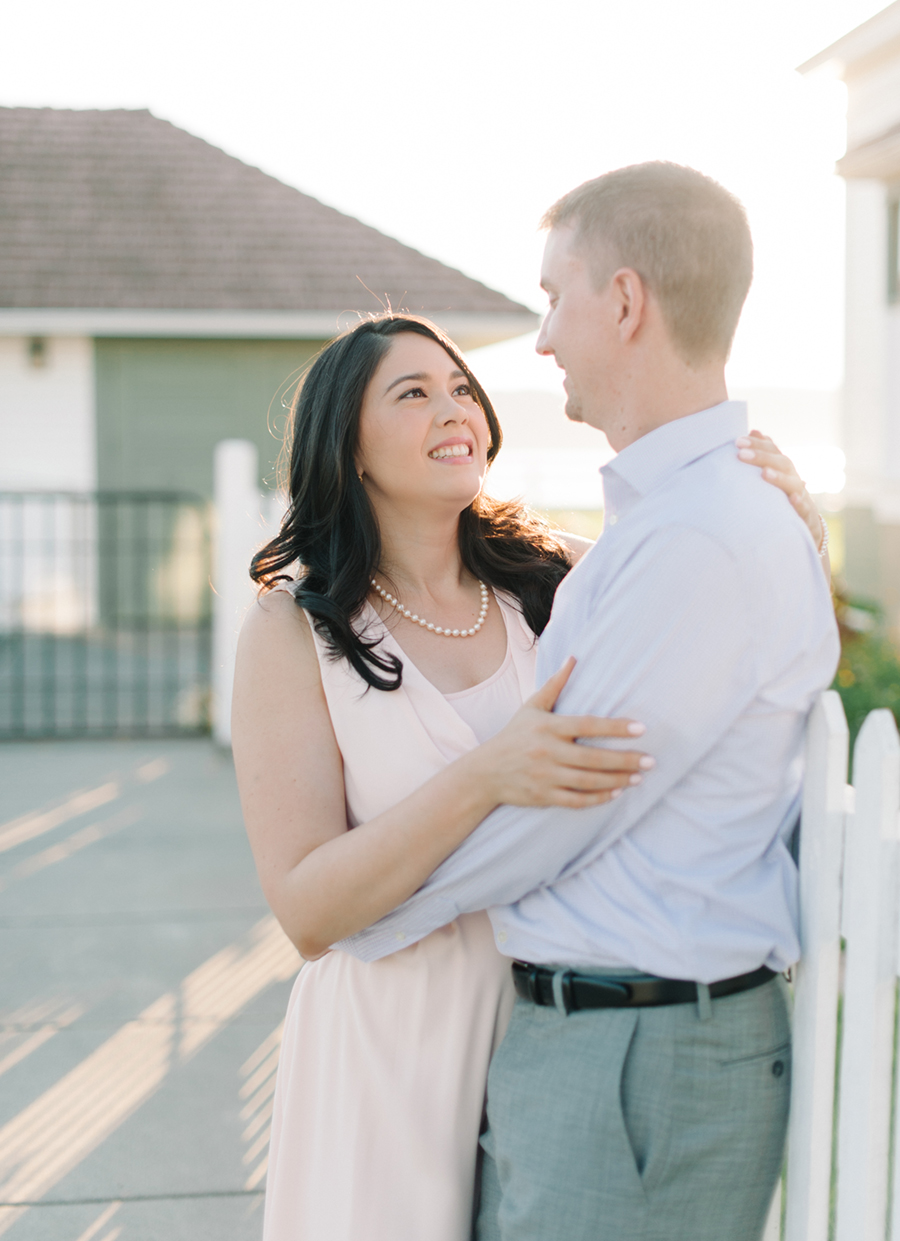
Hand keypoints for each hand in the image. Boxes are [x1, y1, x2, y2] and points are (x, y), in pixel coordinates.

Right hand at [469, 657, 652, 809]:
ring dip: (617, 780)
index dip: (616, 727)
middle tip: (650, 761)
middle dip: (625, 760)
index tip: (641, 729)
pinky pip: (577, 800)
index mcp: (548, 727)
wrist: (484, 773)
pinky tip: (616, 792)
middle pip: (594, 757)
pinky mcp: (544, 797)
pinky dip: (598, 798)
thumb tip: (573, 657)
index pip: (588, 726)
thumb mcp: (531, 707)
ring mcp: (546, 776)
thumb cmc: (513, 736)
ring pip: (589, 781)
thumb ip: (555, 684)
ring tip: (639, 777)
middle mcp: (548, 752)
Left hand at [737, 432, 825, 551]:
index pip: (773, 451)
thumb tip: (753, 431)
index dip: (758, 444)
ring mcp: (801, 496)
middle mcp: (793, 479)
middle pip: (782, 463)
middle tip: (741, 454)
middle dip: (762, 457)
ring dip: (779, 477)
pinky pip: (804, 508)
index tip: (737, 441)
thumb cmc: (780, 499)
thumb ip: (763, 457)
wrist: (805, 527)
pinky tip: (791, 499)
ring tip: (764, 473)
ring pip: (793, 483)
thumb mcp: (771, 477)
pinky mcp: (806, 516)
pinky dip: (799, 503)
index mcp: (783, 469)